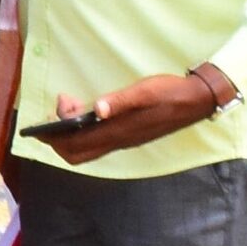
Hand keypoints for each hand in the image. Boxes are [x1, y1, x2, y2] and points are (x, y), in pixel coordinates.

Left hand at [42, 71, 229, 164]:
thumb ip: (121, 101)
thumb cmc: (169, 92)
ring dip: (69, 134)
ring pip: (85, 150)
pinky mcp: (127, 136)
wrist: (197, 100)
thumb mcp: (145, 91)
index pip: (74, 145)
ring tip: (71, 106)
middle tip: (57, 110)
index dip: (54, 136)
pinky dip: (82, 132)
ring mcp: (122, 141)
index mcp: (117, 132)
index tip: (49, 113)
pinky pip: (96, 143)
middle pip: (74, 154)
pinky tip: (85, 113)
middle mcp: (116, 142)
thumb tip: (97, 108)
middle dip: (56, 137)